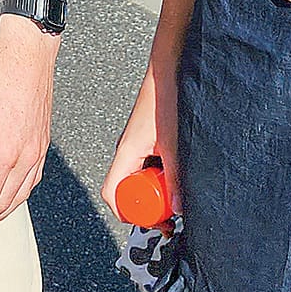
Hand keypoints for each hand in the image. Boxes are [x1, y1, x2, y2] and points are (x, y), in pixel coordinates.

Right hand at [103, 60, 178, 223]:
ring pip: (138, 178)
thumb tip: (179, 208)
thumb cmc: (165, 98)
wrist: (168, 70)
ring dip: (155, 189)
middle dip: (146, 204)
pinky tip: (176, 173)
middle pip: (125, 189)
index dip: (127, 213)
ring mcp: (135, 145)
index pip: (111, 193)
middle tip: (169, 212)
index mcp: (125, 153)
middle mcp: (126, 151)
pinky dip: (159, 175)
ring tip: (176, 192)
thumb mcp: (174, 145)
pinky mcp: (145, 140)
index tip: (151, 221)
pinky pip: (146, 166)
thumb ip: (175, 178)